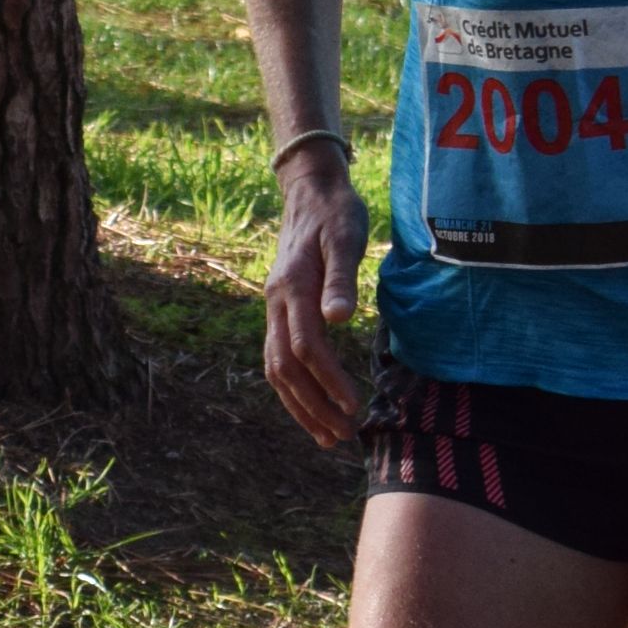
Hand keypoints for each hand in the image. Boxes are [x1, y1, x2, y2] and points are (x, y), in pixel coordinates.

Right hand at [261, 150, 368, 444]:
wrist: (310, 192)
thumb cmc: (335, 214)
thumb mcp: (346, 238)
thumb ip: (342, 279)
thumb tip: (341, 320)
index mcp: (292, 288)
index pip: (306, 346)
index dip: (329, 380)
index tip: (354, 406)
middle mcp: (274, 303)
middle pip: (284, 367)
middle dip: (312, 405)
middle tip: (343, 435)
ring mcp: (272, 308)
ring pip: (275, 368)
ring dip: (300, 405)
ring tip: (328, 434)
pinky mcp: (278, 311)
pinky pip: (277, 358)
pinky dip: (293, 389)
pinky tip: (312, 405)